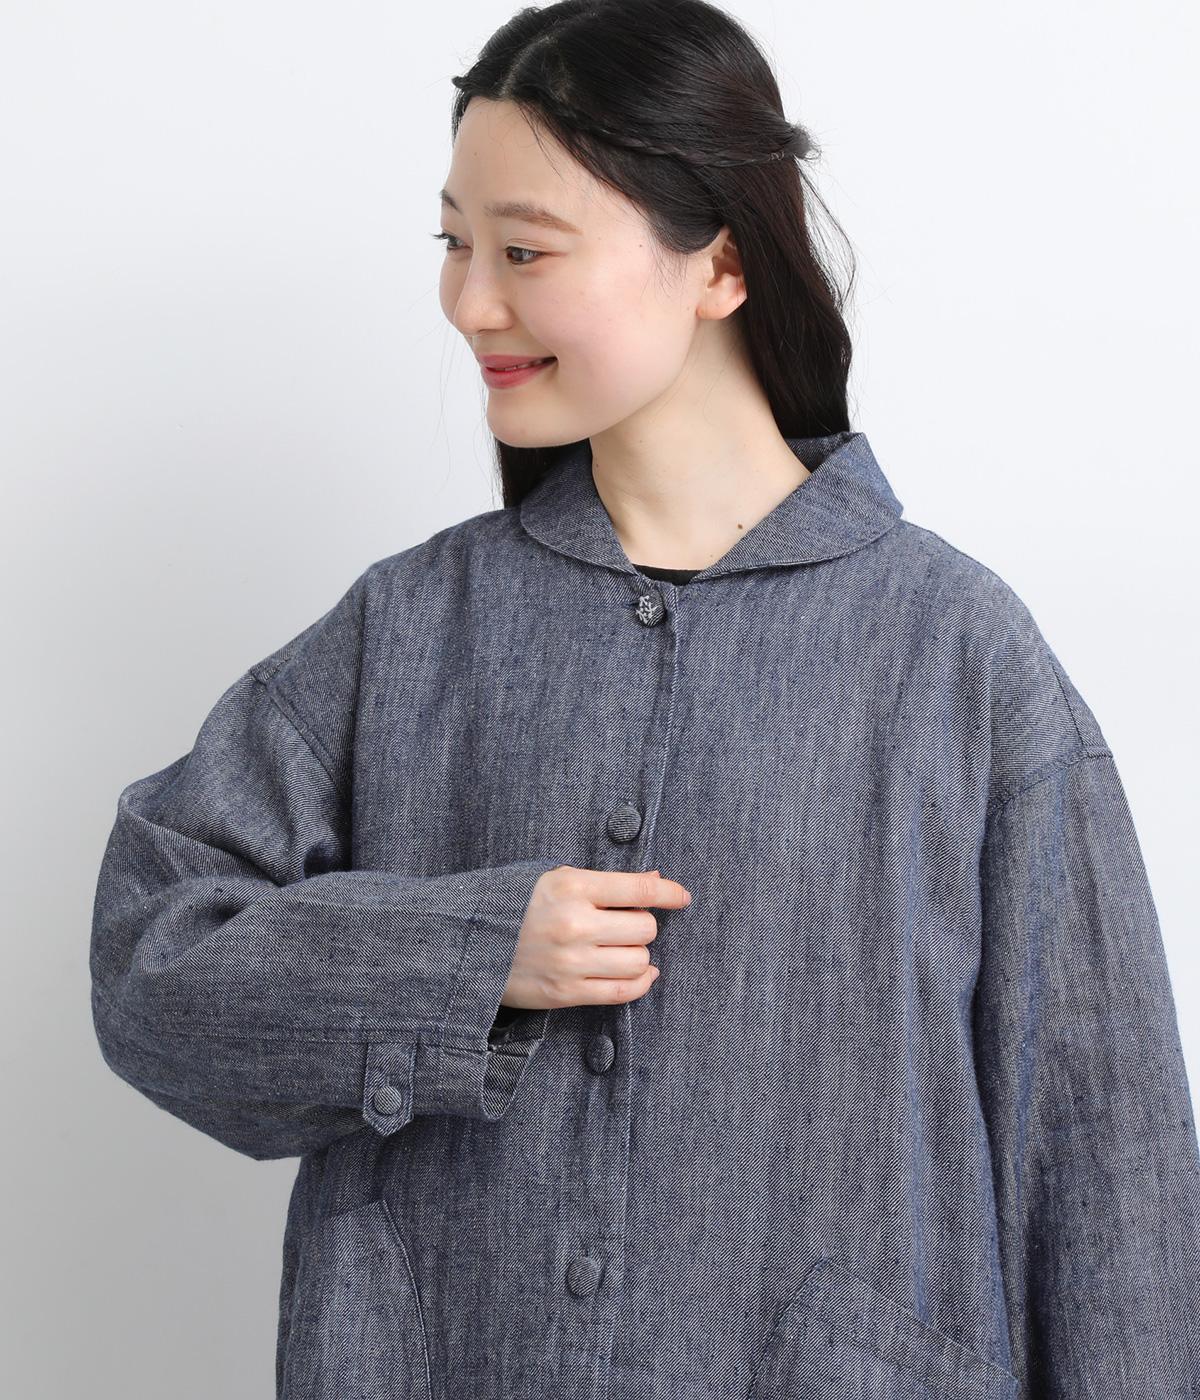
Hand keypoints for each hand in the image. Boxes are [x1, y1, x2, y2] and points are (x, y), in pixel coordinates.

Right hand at [500, 866, 690, 1009]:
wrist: (466, 945)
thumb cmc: (514, 906)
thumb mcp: (553, 878)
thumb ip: (604, 881)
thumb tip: (656, 878)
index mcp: (571, 885)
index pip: (639, 887)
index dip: (668, 892)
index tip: (681, 897)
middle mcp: (574, 923)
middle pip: (644, 927)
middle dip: (643, 924)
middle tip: (627, 923)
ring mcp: (570, 962)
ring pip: (638, 960)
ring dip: (638, 954)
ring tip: (622, 947)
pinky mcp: (566, 993)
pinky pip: (622, 992)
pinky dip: (640, 982)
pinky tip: (639, 973)